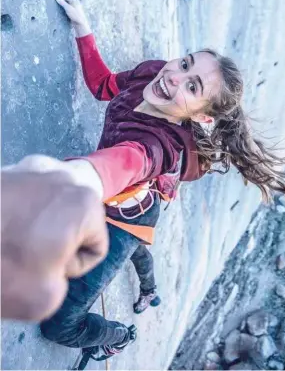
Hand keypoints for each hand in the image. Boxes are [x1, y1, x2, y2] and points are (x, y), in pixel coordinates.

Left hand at [1, 158, 107, 321]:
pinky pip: (27, 193)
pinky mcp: (7, 167)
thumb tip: (49, 259)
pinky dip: (20, 208)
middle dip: (59, 238)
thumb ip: (64, 278)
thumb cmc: (2, 269)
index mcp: (84, 201)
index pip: (96, 244)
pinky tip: (2, 222)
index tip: (46, 269)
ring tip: (14, 237)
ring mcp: (31, 165)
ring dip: (41, 220)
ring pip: (52, 203)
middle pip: (76, 218)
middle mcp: (62, 174)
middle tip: (31, 254)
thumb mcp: (46, 298)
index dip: (73, 266)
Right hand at [55, 0, 90, 36]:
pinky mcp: (72, 12)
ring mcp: (74, 7)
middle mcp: (74, 3)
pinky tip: (58, 8)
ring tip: (54, 3)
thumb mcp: (68, 8)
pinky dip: (62, 7)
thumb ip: (62, 2)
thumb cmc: (75, 15)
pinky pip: (66, 8)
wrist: (81, 25)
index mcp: (74, 0)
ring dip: (61, 4)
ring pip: (65, 4)